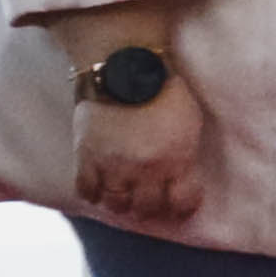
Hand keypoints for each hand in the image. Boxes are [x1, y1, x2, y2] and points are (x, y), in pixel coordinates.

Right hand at [68, 84, 211, 229]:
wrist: (125, 68)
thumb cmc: (165, 89)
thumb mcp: (190, 122)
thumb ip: (185, 152)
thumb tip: (182, 172)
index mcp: (177, 160)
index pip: (181, 202)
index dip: (182, 207)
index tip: (180, 207)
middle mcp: (145, 169)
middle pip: (146, 207)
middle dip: (150, 208)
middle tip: (148, 203)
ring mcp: (113, 165)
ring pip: (115, 204)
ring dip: (121, 204)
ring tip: (123, 197)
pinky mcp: (86, 156)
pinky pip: (85, 190)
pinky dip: (92, 194)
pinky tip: (99, 189)